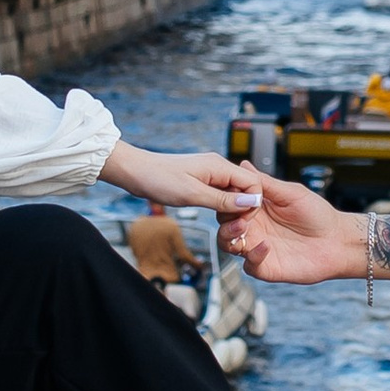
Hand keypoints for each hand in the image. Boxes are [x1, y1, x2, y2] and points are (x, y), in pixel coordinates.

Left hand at [99, 142, 262, 221]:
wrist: (136, 172)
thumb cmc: (159, 179)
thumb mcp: (192, 194)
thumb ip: (223, 200)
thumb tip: (250, 202)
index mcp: (219, 166)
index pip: (253, 183)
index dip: (252, 203)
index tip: (242, 220)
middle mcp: (218, 167)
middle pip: (246, 188)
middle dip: (243, 208)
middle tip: (231, 225)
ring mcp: (211, 174)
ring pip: (234, 193)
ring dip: (231, 208)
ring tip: (221, 221)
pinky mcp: (203, 181)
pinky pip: (221, 194)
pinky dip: (221, 206)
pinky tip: (213, 214)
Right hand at [227, 174, 366, 283]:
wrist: (338, 241)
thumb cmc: (318, 215)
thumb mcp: (291, 193)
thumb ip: (265, 183)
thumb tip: (243, 165)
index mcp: (257, 210)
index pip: (230, 203)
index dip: (227, 197)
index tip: (232, 190)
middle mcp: (254, 229)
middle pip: (223, 223)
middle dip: (225, 216)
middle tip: (238, 210)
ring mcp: (258, 248)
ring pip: (228, 244)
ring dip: (230, 235)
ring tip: (244, 226)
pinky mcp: (267, 267)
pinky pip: (249, 264)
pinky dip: (253, 255)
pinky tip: (266, 245)